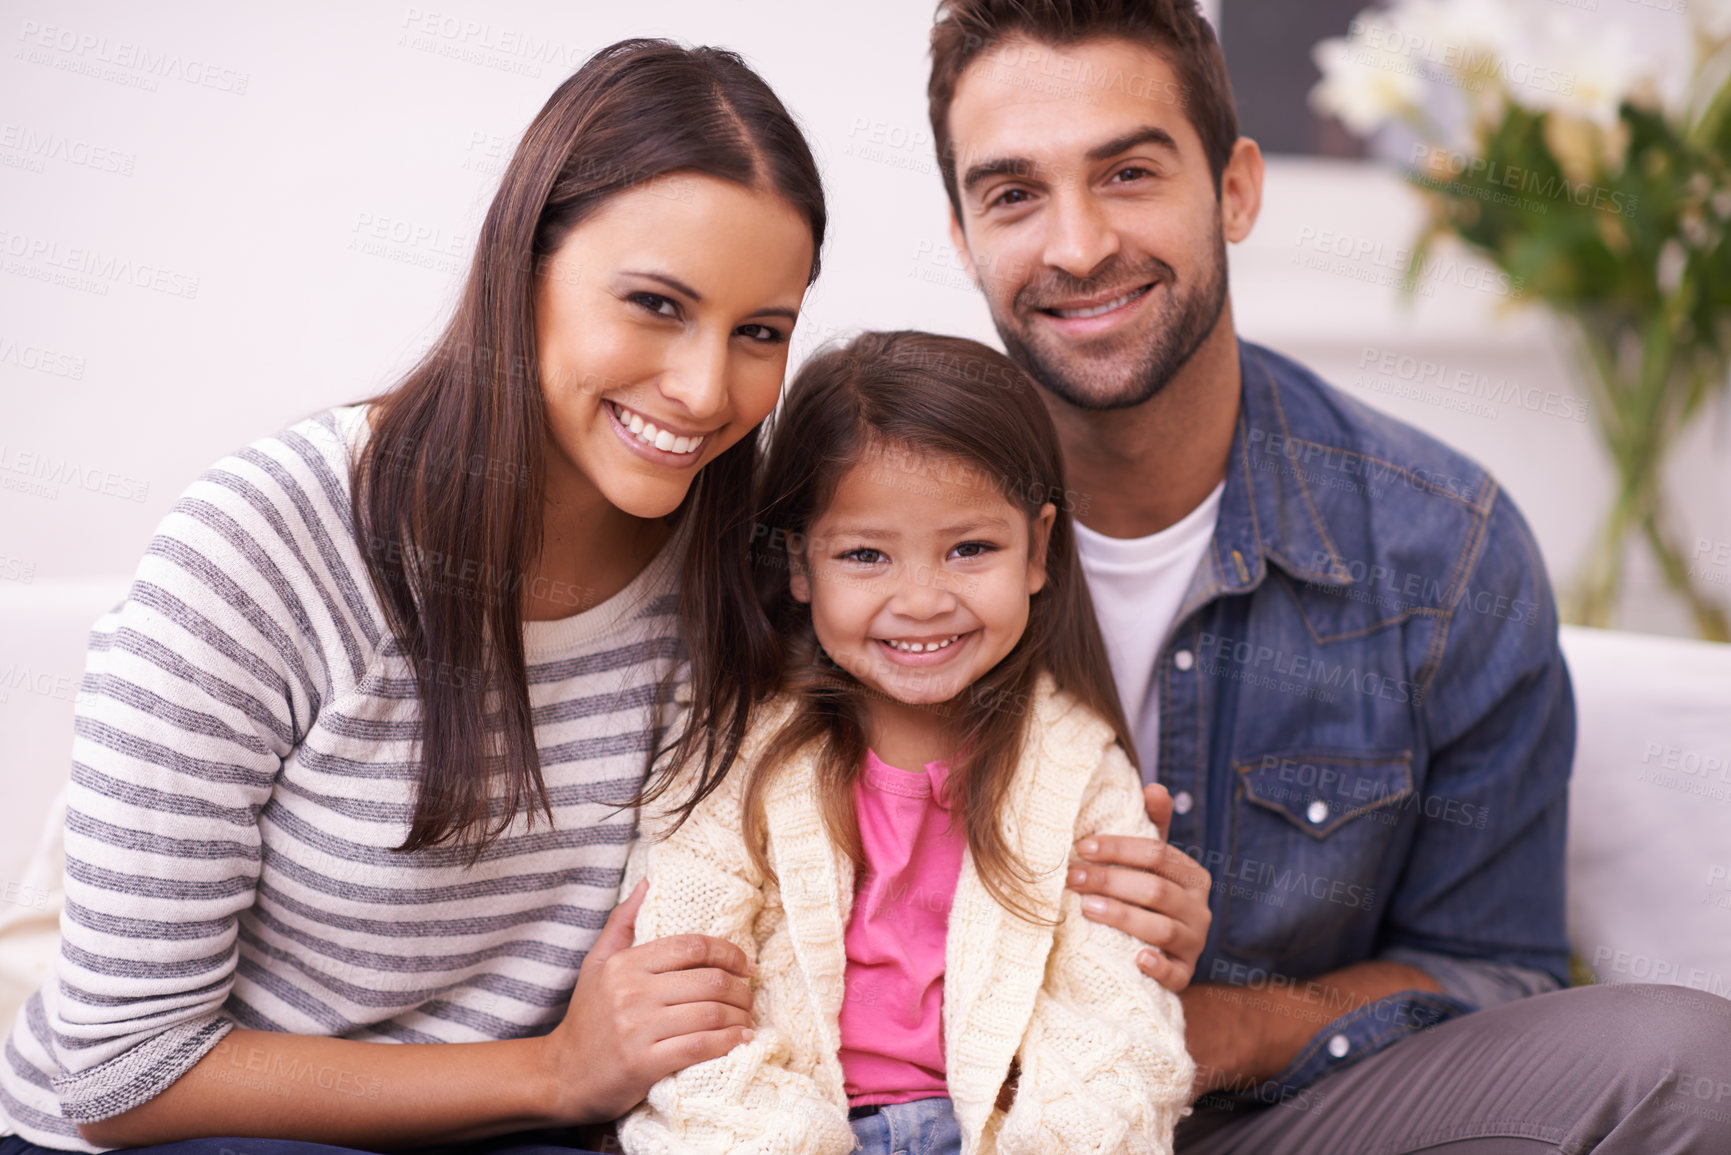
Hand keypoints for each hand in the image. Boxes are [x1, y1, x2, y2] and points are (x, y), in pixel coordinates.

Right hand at [545, 880, 756, 1123]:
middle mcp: (631, 992)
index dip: (729, 953)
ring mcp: (638, 1029)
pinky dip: (729, 1043)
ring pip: (711, 1014)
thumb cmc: (587, 1018)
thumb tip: (646, 882)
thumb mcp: (596, 964)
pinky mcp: (644, 1063)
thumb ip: (622, 923)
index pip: (692, 947)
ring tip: (747, 1021)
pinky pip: (700, 1047)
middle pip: (709, 981)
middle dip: (741, 990)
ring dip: (740, 1018)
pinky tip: (740, 1041)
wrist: (563, 1076)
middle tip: (750, 997)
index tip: (746, 965)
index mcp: (625, 964)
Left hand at [1067, 783, 1212, 991]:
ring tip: (1085, 909)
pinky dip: (1156, 965)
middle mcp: (1199, 909)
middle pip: (1155, 890)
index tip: (1081, 848)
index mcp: (1192, 875)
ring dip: (1122, 917)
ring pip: (1161, 928)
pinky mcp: (1185, 975)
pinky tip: (1135, 958)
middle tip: (1072, 879)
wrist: (1162, 952)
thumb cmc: (1149, 896)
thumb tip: (1154, 786)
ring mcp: (1194, 943)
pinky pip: (1174, 973)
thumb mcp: (1153, 862)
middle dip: (1110, 882)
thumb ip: (1153, 825)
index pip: (1158, 853)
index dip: (1119, 848)